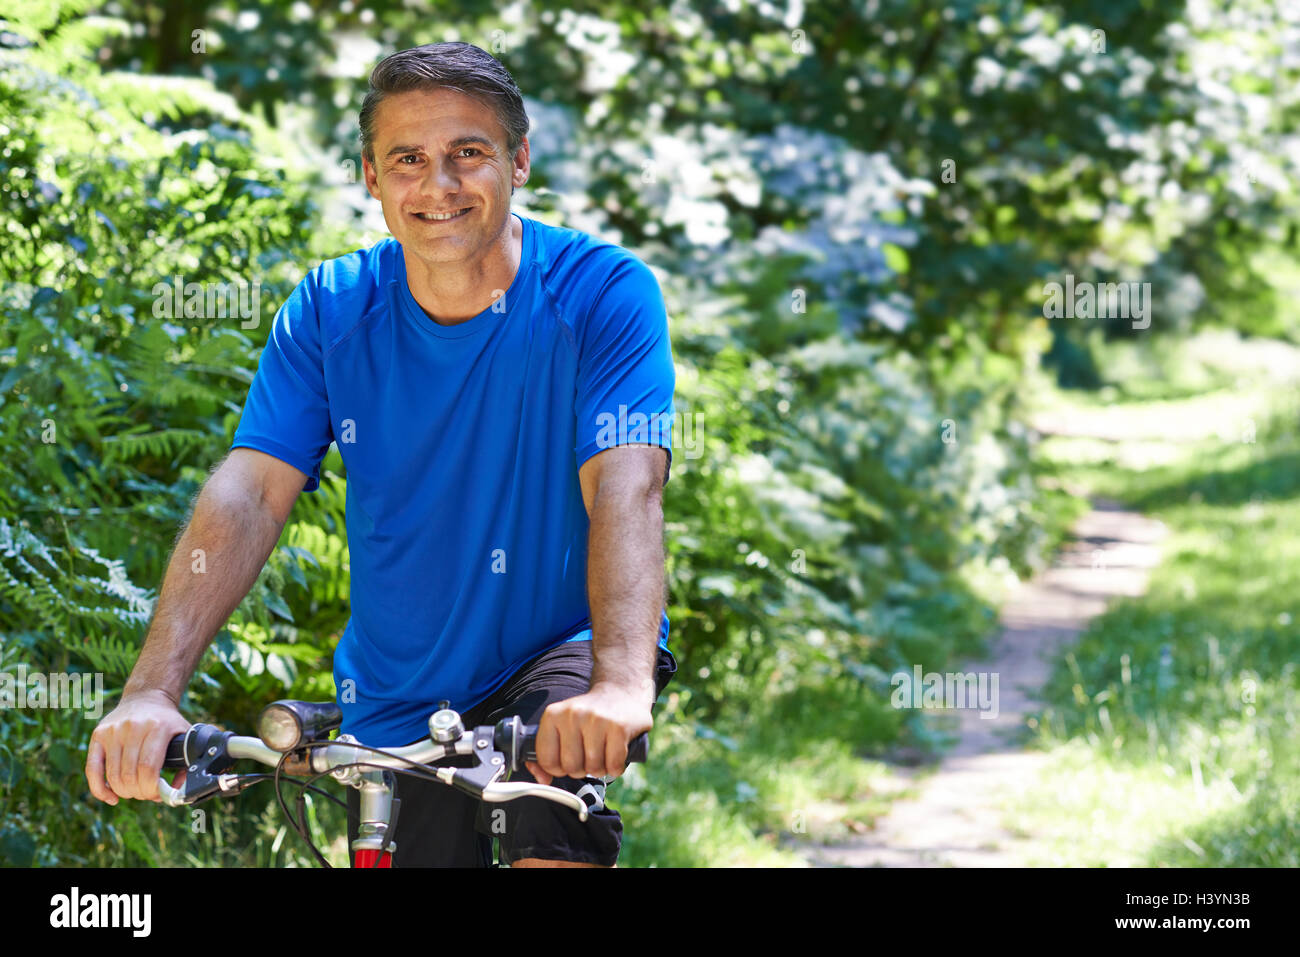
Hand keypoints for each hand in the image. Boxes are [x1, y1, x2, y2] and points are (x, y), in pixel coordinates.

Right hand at [85, 689, 190, 804]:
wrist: (146, 698)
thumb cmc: (167, 722)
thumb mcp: (184, 734)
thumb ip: (187, 762)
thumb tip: (176, 793)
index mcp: (158, 727)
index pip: (148, 768)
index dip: (151, 789)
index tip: (157, 794)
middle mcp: (133, 727)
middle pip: (130, 775)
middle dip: (139, 793)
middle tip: (146, 794)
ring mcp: (113, 731)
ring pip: (113, 775)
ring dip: (124, 792)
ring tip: (134, 792)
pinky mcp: (98, 735)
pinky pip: (92, 770)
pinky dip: (100, 789)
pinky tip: (111, 797)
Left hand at [526, 682, 652, 784]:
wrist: (620, 693)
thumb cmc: (587, 717)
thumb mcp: (561, 727)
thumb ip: (546, 755)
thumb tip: (543, 780)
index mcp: (553, 715)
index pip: (547, 760)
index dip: (558, 768)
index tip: (567, 759)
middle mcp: (572, 714)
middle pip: (571, 767)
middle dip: (581, 769)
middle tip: (588, 755)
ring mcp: (597, 719)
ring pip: (593, 768)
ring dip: (600, 768)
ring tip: (602, 753)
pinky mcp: (618, 727)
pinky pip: (613, 765)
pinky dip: (616, 767)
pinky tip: (615, 753)